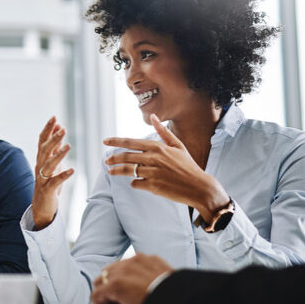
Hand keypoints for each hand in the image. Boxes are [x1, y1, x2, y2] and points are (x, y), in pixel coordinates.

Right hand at [31, 116, 73, 229]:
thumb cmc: (48, 183)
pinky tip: (72, 170)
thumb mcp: (52, 163)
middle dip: (53, 139)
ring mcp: (42, 178)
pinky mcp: (47, 190)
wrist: (41, 206)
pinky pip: (55, 181)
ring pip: (48, 164)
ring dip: (58, 154)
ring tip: (68, 146)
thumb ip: (55, 147)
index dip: (48, 129)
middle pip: (44, 150)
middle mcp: (39, 166)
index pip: (42, 141)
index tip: (54, 117)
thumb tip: (60, 129)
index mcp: (41, 159)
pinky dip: (63, 175)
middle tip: (63, 129)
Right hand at [90, 254, 172, 303]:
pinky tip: (142, 287)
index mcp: (115, 286)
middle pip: (102, 280)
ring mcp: (135, 261)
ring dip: (117, 282)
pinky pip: (133, 264)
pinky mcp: (148, 258)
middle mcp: (122, 270)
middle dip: (107, 296)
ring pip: (116, 268)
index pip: (96, 296)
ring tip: (129, 297)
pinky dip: (132, 274)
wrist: (186, 302)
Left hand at [104, 114, 228, 219]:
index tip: (105, 141)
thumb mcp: (178, 146)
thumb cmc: (188, 166)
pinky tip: (135, 183)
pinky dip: (134, 183)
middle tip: (106, 161)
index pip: (131, 142)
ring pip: (128, 170)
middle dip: (113, 158)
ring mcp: (153, 173)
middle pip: (126, 156)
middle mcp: (154, 158)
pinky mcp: (153, 186)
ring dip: (117, 171)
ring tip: (111, 172)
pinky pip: (136, 183)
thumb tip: (153, 116)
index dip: (116, 141)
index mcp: (158, 147)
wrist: (199, 187)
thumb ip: (163, 132)